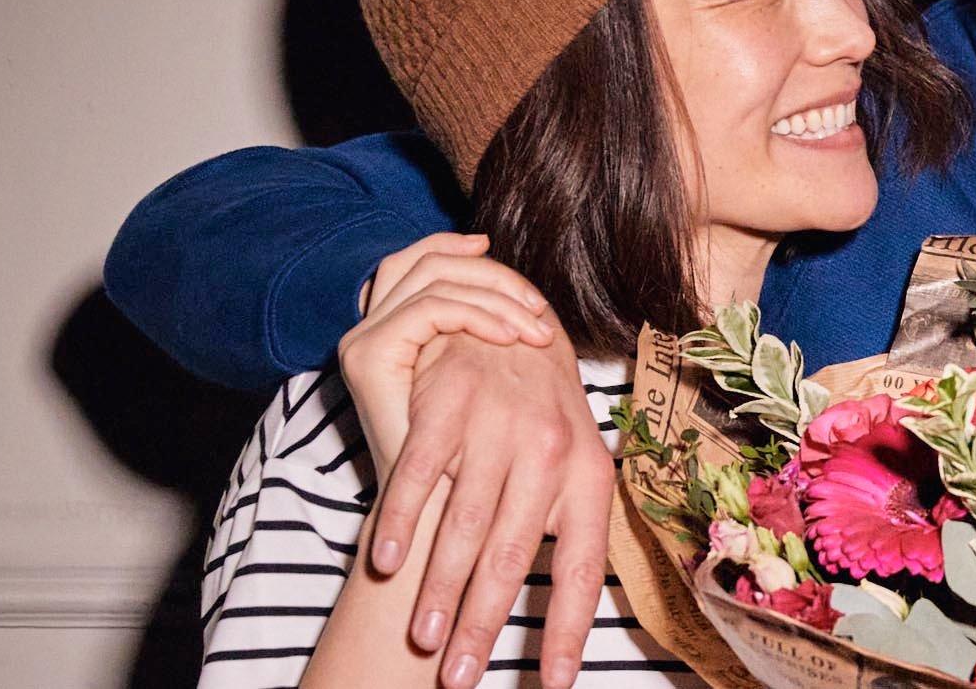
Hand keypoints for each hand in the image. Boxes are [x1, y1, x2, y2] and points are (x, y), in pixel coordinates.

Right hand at [330, 235, 617, 688]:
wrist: (520, 323)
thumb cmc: (546, 420)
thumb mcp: (577, 472)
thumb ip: (570, 537)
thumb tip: (570, 623)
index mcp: (589, 480)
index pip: (582, 570)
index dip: (569, 631)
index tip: (554, 685)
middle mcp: (551, 452)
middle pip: (514, 557)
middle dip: (482, 624)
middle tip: (457, 677)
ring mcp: (497, 425)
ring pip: (463, 523)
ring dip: (439, 587)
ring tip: (423, 638)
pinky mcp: (449, 402)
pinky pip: (419, 472)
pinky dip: (402, 520)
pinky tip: (387, 561)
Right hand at [337, 234, 564, 455]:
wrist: (438, 512)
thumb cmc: (467, 459)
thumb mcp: (478, 385)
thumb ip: (482, 335)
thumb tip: (521, 294)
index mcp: (385, 332)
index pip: (416, 263)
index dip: (458, 250)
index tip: (509, 265)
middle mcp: (365, 330)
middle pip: (423, 260)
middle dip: (489, 273)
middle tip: (536, 303)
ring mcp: (363, 341)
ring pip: (433, 278)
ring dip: (494, 295)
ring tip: (535, 329)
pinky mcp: (371, 355)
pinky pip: (433, 309)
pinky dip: (479, 315)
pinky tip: (512, 338)